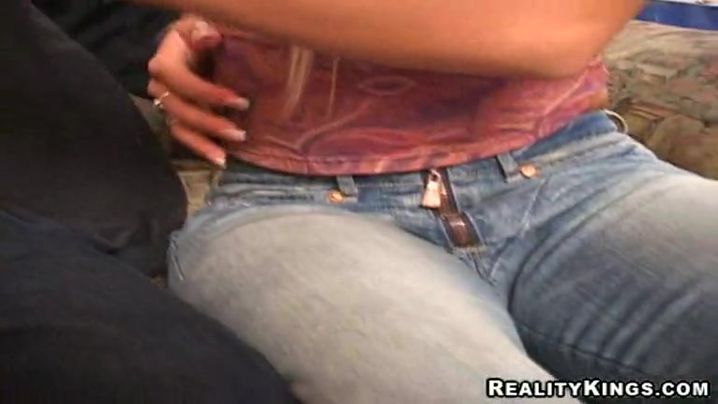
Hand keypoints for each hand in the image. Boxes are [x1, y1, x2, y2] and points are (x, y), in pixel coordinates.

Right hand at [147, 15, 248, 166]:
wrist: (203, 43)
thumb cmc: (206, 32)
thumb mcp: (203, 24)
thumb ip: (203, 30)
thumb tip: (209, 36)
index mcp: (166, 58)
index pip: (178, 78)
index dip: (206, 92)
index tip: (240, 101)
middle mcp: (161, 83)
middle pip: (178, 108)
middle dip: (209, 123)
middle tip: (240, 133)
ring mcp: (167, 102)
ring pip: (179, 127)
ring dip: (203, 142)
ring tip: (225, 156)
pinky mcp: (177, 117)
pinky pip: (184, 136)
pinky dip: (201, 149)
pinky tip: (219, 160)